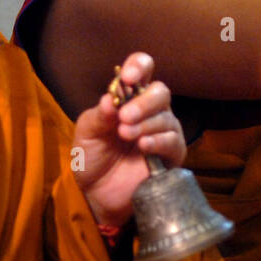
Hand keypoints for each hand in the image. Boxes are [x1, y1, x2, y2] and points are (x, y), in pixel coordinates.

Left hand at [72, 52, 184, 228]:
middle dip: (143, 102)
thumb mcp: (87, 133)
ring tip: (125, 135)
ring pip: (166, 117)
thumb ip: (99, 115)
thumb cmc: (93, 157)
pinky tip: (142, 146)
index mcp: (129, 97)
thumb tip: (110, 99)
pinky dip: (157, 141)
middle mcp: (151, 110)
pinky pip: (173, 141)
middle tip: (124, 117)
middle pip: (160, 91)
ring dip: (145, 124)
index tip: (128, 77)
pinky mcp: (171, 154)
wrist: (96, 194)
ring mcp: (164, 131)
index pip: (142, 69)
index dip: (138, 66)